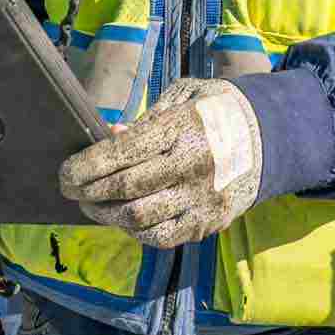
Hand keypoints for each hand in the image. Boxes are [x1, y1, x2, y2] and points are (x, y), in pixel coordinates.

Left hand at [59, 78, 262, 247]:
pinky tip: (124, 220)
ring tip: (93, 206)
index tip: (65, 173)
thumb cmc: (215, 111)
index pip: (123, 151)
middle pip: (125, 188)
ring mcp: (201, 198)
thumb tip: (109, 135)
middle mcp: (192, 165)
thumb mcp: (183, 97)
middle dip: (89, 192)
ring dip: (106, 215)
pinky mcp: (208, 222)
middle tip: (72, 190)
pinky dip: (135, 232)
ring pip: (139, 218)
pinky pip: (162, 237)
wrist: (269, 137)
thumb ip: (146, 118)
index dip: (86, 166)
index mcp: (182, 127)